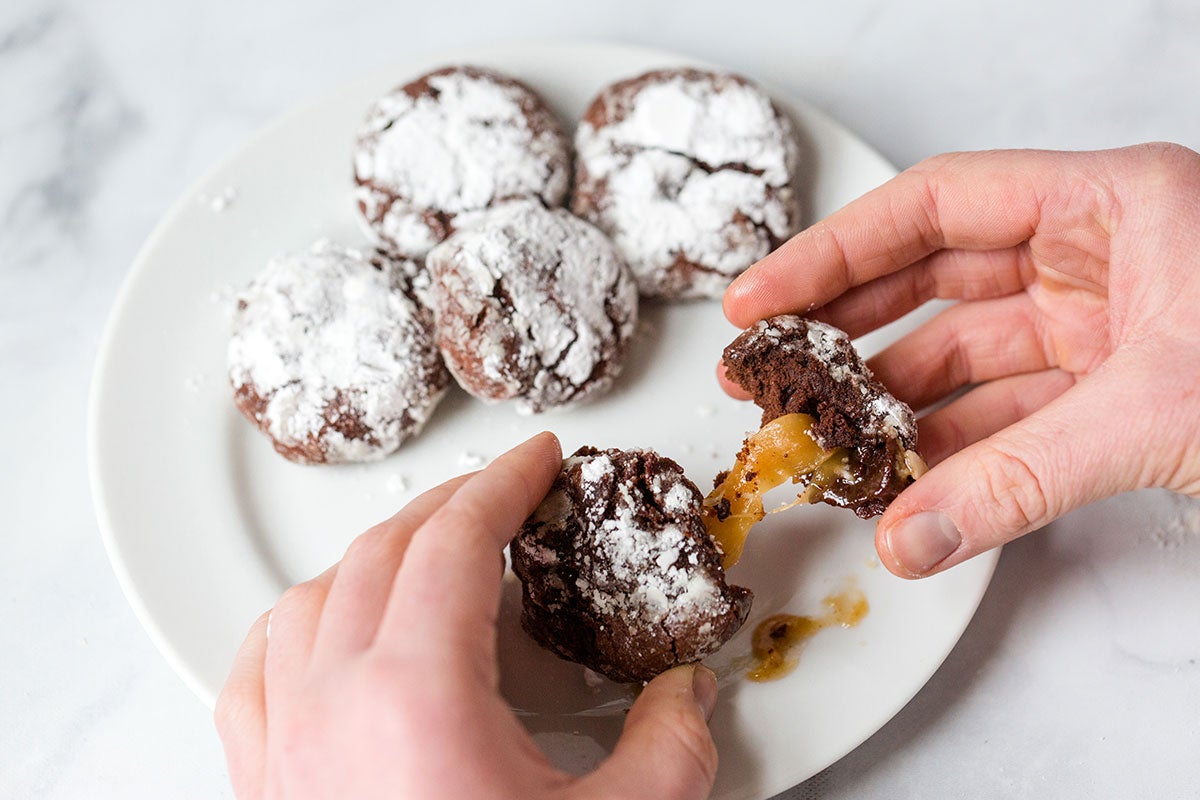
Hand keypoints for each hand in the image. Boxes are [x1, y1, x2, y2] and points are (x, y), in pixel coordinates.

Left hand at [215, 432, 719, 799]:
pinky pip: (251, 673)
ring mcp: (282, 750)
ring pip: (309, 600)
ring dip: (374, 556)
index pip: (453, 543)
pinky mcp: (261, 792)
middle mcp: (330, 708)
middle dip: (450, 508)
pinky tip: (317, 626)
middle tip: (502, 496)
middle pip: (383, 553)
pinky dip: (293, 625)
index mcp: (416, 698)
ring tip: (425, 552)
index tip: (535, 458)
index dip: (501, 484)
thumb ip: (672, 749)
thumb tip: (687, 696)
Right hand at [721, 143, 1199, 577]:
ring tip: (824, 446)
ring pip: (967, 357)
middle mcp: (1100, 253)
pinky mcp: (1119, 391)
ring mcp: (1108, 325)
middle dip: (847, 330)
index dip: (835, 253)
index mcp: (1112, 202)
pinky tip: (903, 482)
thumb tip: (910, 540)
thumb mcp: (1160, 413)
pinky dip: (956, 451)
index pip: (936, 206)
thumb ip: (1017, 481)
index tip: (762, 299)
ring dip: (895, 407)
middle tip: (768, 373)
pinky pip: (1010, 414)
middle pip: (934, 279)